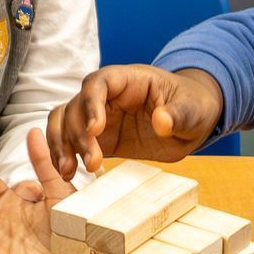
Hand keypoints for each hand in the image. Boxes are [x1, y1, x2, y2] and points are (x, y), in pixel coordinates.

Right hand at [46, 65, 223, 179]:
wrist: (191, 122)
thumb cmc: (192, 106)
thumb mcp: (192, 110)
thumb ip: (177, 114)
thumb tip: (162, 121)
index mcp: (128, 80)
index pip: (99, 82)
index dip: (91, 103)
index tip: (96, 129)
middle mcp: (107, 95)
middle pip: (76, 105)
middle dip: (78, 134)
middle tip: (92, 162)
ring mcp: (98, 115)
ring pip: (64, 121)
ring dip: (61, 144)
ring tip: (68, 171)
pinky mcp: (98, 137)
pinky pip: (70, 140)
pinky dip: (63, 154)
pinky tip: (68, 173)